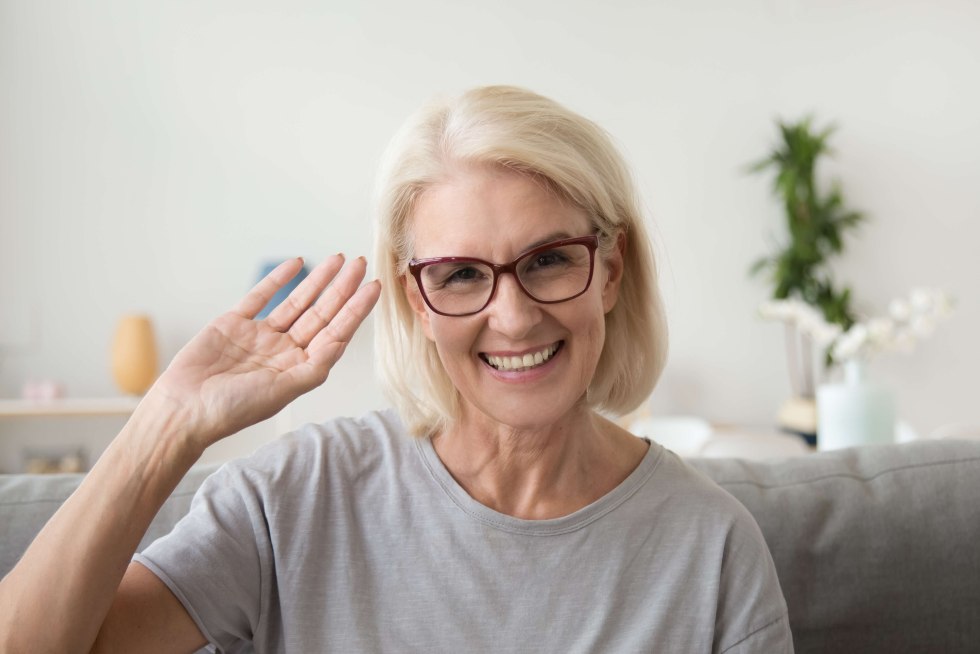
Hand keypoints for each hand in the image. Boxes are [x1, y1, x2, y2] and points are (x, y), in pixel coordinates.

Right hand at [146, 255, 380, 450]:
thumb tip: (341, 343)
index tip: (374, 287)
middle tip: (361, 264)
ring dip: (318, 281)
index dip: (356, 310)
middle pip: (321, 314)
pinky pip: (261, 296)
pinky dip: (278, 279)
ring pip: (297, 302)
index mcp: (299, 368)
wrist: (184, 408)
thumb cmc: (233, 409)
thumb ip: (313, 368)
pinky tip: (297, 264)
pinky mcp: (234, 323)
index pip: (335, 333)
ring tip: (339, 259)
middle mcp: (284, 351)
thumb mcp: (281, 391)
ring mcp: (260, 336)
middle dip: (342, 289)